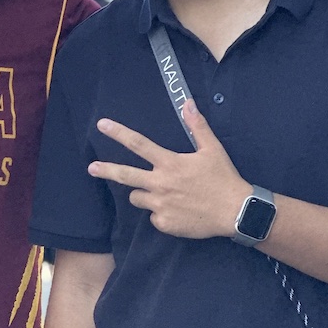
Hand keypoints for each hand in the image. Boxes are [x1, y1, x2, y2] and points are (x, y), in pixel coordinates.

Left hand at [89, 99, 250, 239]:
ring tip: (166, 194)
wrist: (235, 212)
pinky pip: (153, 217)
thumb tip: (187, 103)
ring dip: (144, 194)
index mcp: (170, 163)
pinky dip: (161, 214)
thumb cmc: (224, 178)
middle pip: (125, 176)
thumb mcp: (213, 149)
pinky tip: (179, 211)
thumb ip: (198, 127)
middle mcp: (160, 183)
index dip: (118, 133)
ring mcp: (160, 205)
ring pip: (137, 198)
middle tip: (91, 168)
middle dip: (106, 170)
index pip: (139, 144)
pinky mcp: (164, 223)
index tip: (102, 125)